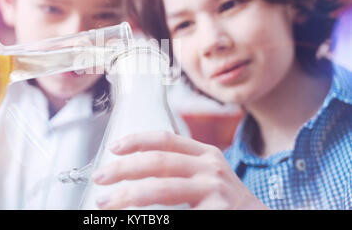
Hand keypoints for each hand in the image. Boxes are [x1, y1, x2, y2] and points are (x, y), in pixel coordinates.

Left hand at [91, 131, 268, 209]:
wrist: (259, 220)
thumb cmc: (225, 201)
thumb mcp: (205, 175)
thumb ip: (177, 168)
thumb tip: (133, 169)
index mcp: (205, 154)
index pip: (166, 139)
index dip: (137, 140)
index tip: (114, 148)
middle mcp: (210, 167)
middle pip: (158, 162)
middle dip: (123, 170)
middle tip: (100, 179)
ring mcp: (214, 190)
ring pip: (161, 188)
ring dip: (128, 195)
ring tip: (106, 203)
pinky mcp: (217, 211)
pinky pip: (174, 213)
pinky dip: (149, 217)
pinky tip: (135, 218)